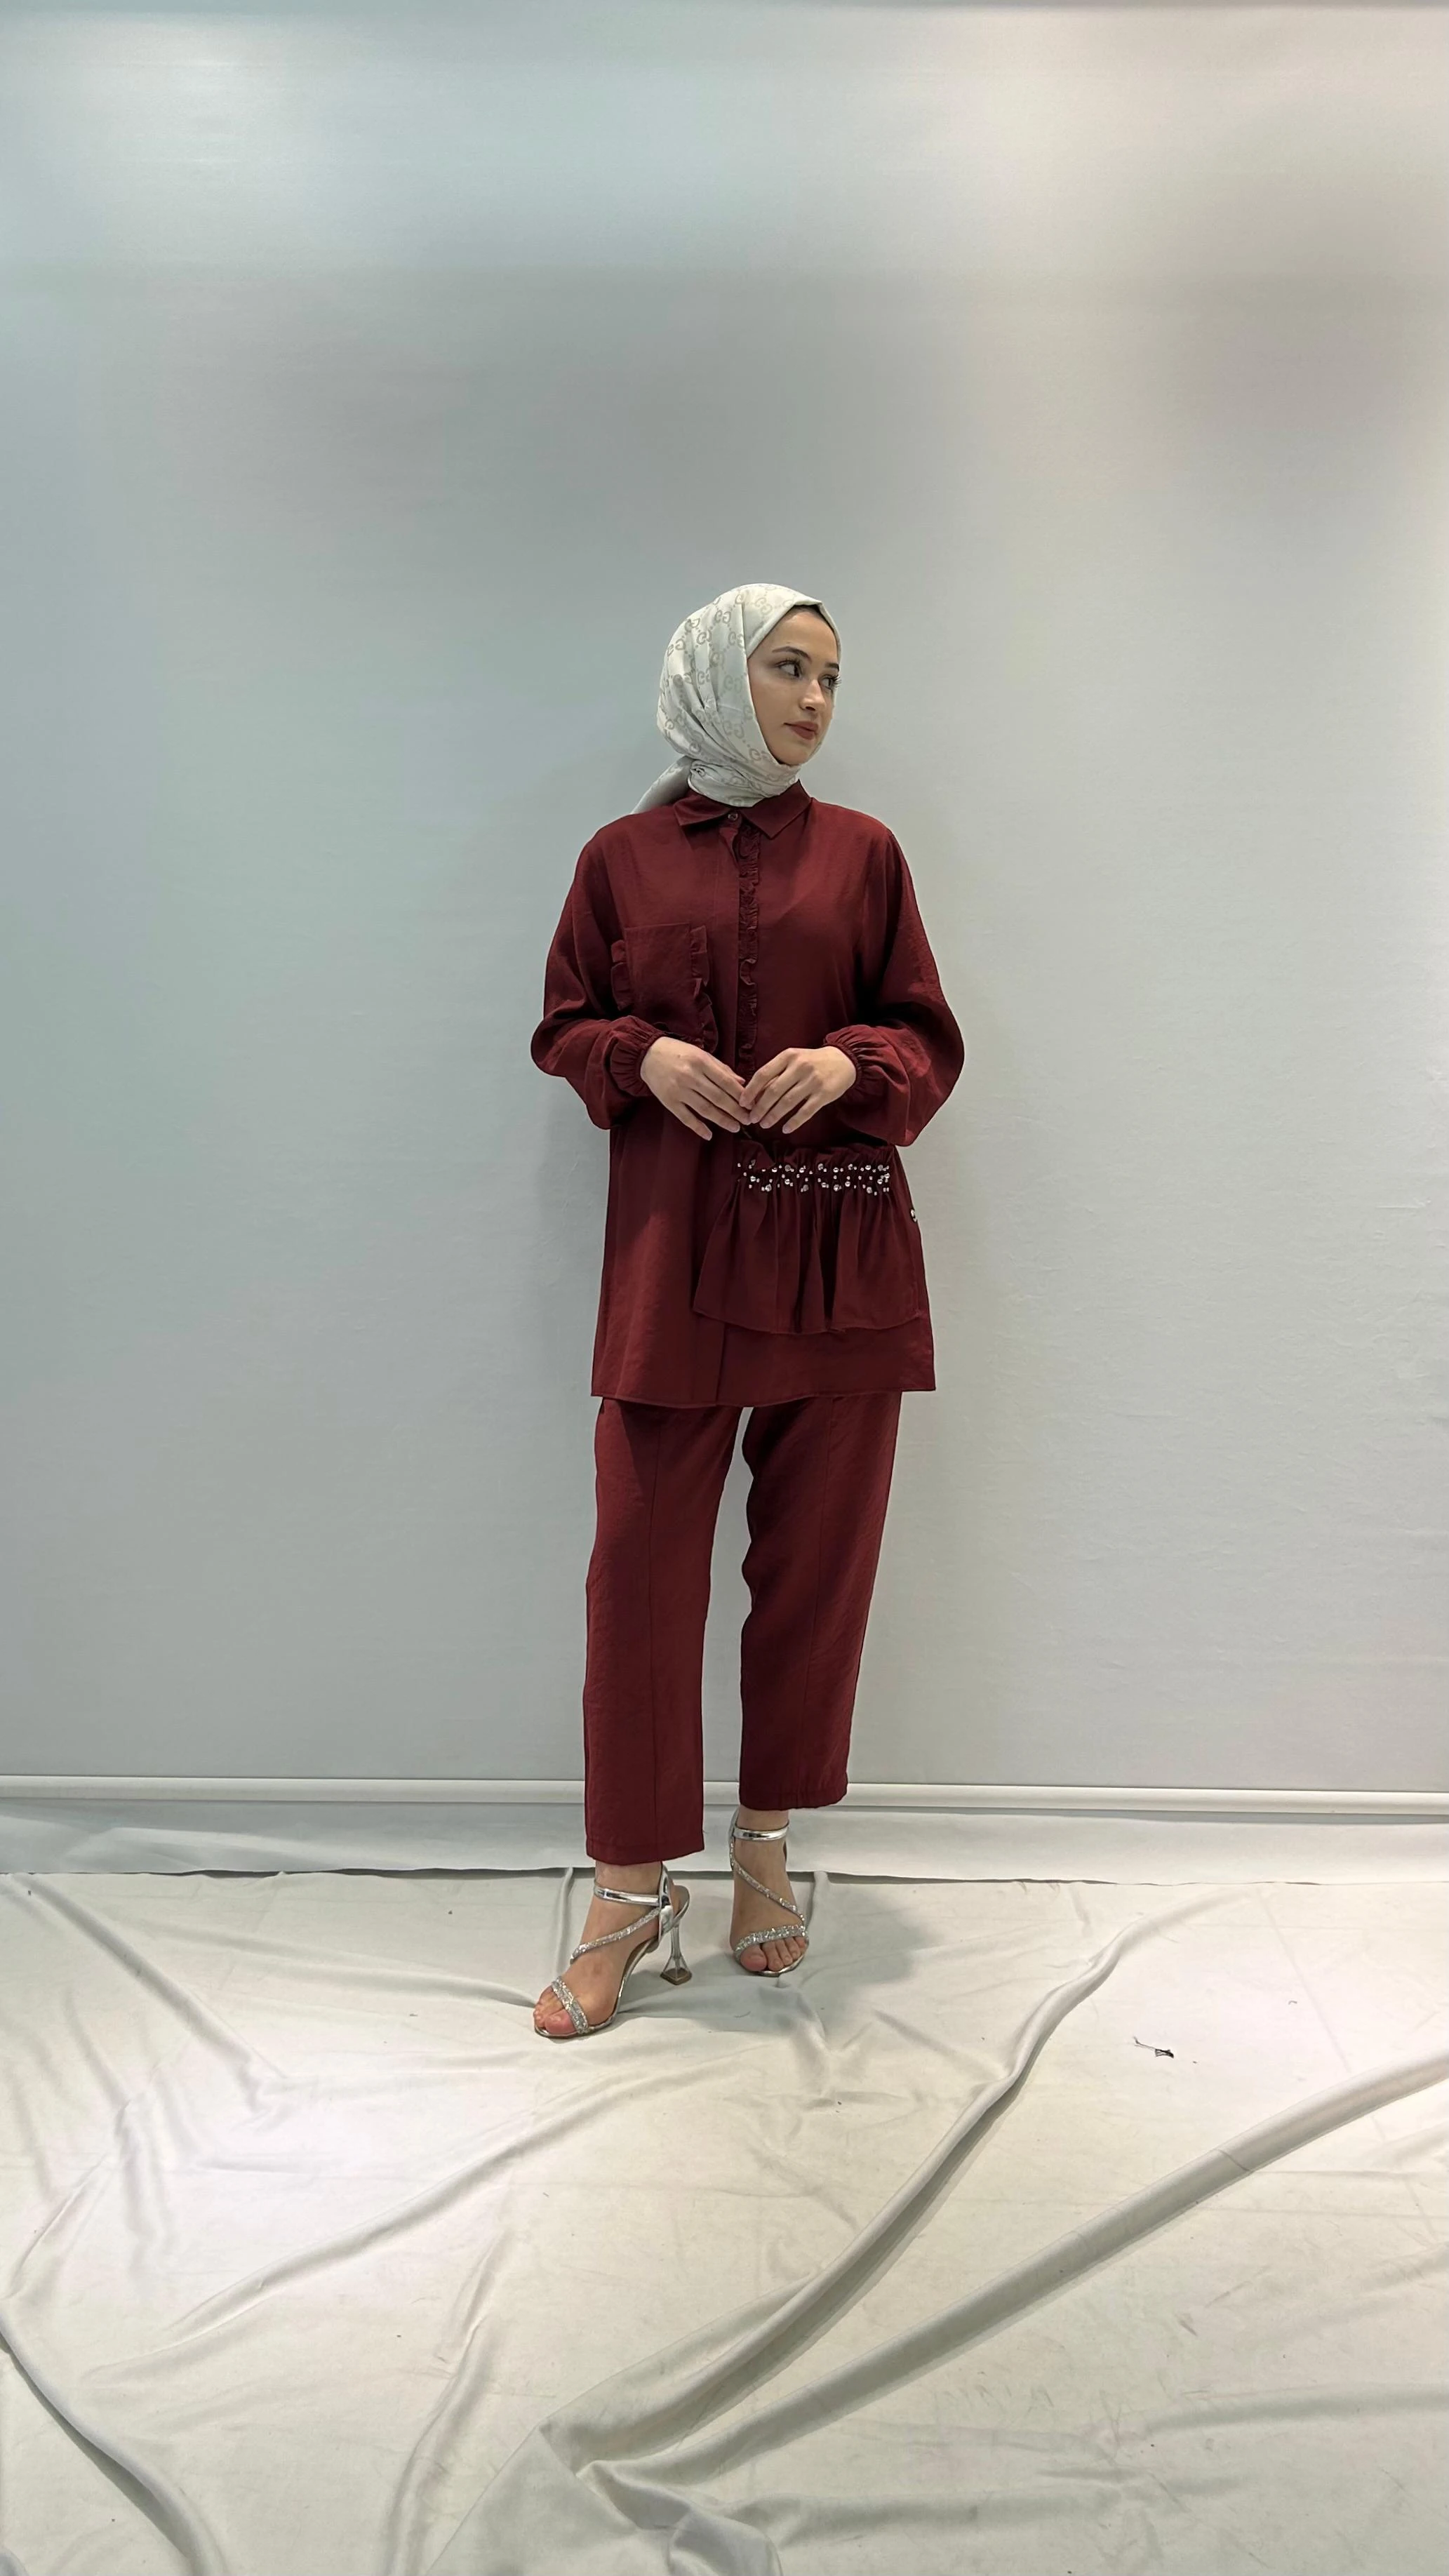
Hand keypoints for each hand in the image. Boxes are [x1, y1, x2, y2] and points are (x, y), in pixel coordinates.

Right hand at [640, 1036, 747, 1139]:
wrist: (647, 1054)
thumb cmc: (677, 1052)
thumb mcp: (700, 1053)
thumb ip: (721, 1068)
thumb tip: (741, 1083)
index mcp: (701, 1062)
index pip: (726, 1082)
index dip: (741, 1095)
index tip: (752, 1104)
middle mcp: (690, 1076)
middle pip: (718, 1098)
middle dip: (736, 1111)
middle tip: (748, 1120)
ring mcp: (679, 1090)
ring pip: (705, 1109)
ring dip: (722, 1120)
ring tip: (735, 1127)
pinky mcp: (669, 1101)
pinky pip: (686, 1117)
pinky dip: (698, 1127)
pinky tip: (709, 1135)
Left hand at [738, 1045, 856, 1135]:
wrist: (844, 1060)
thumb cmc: (812, 1062)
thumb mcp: (793, 1059)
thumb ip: (776, 1073)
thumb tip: (754, 1094)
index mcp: (788, 1056)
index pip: (763, 1074)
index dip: (751, 1090)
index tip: (743, 1103)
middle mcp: (800, 1067)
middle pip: (773, 1090)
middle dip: (760, 1107)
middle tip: (752, 1119)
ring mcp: (813, 1081)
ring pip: (788, 1102)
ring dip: (774, 1115)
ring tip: (764, 1124)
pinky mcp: (824, 1094)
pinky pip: (806, 1111)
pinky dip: (794, 1122)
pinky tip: (786, 1129)